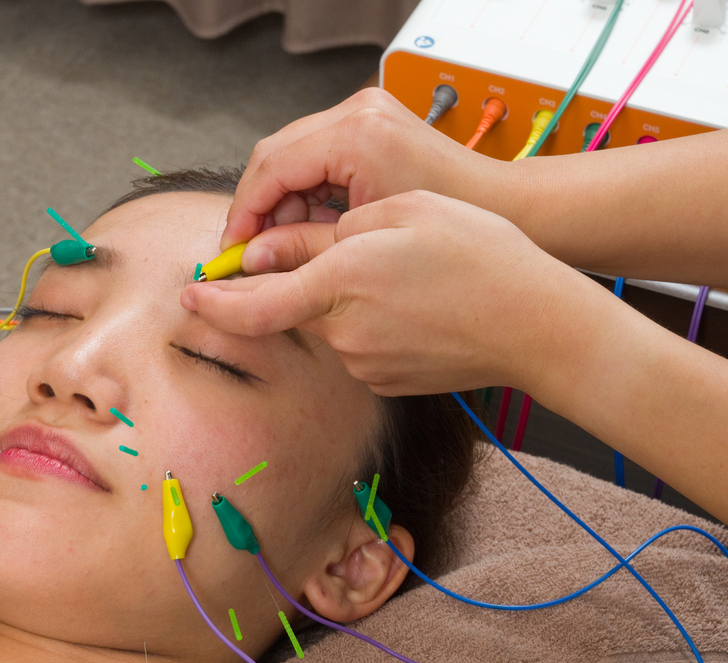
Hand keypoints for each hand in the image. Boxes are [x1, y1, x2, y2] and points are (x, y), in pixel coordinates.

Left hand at [187, 191, 596, 397]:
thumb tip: (262, 256)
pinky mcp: (385, 382)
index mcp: (341, 284)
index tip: (189, 295)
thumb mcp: (398, 215)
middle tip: (352, 251)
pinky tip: (416, 305)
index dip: (213, 303)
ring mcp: (364, 365)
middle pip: (293, 307)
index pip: (252, 305)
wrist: (539, 324)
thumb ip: (319, 238)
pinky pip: (357, 344)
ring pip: (328, 323)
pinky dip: (369, 321)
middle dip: (300, 280)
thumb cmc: (479, 255)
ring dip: (344, 298)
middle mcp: (343, 334)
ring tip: (410, 274)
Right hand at [221, 88, 503, 261]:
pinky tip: (311, 222)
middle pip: (275, 154)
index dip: (245, 211)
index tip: (232, 249)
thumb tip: (252, 259)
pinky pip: (315, 152)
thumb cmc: (444, 225)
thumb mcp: (362, 239)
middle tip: (248, 248)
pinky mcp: (369, 121)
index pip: (272, 167)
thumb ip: (301, 245)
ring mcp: (363, 111)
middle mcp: (356, 112)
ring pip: (291, 153)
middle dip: (257, 204)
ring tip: (285, 241)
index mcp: (355, 135)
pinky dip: (304, 188)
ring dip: (280, 198)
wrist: (500, 204)